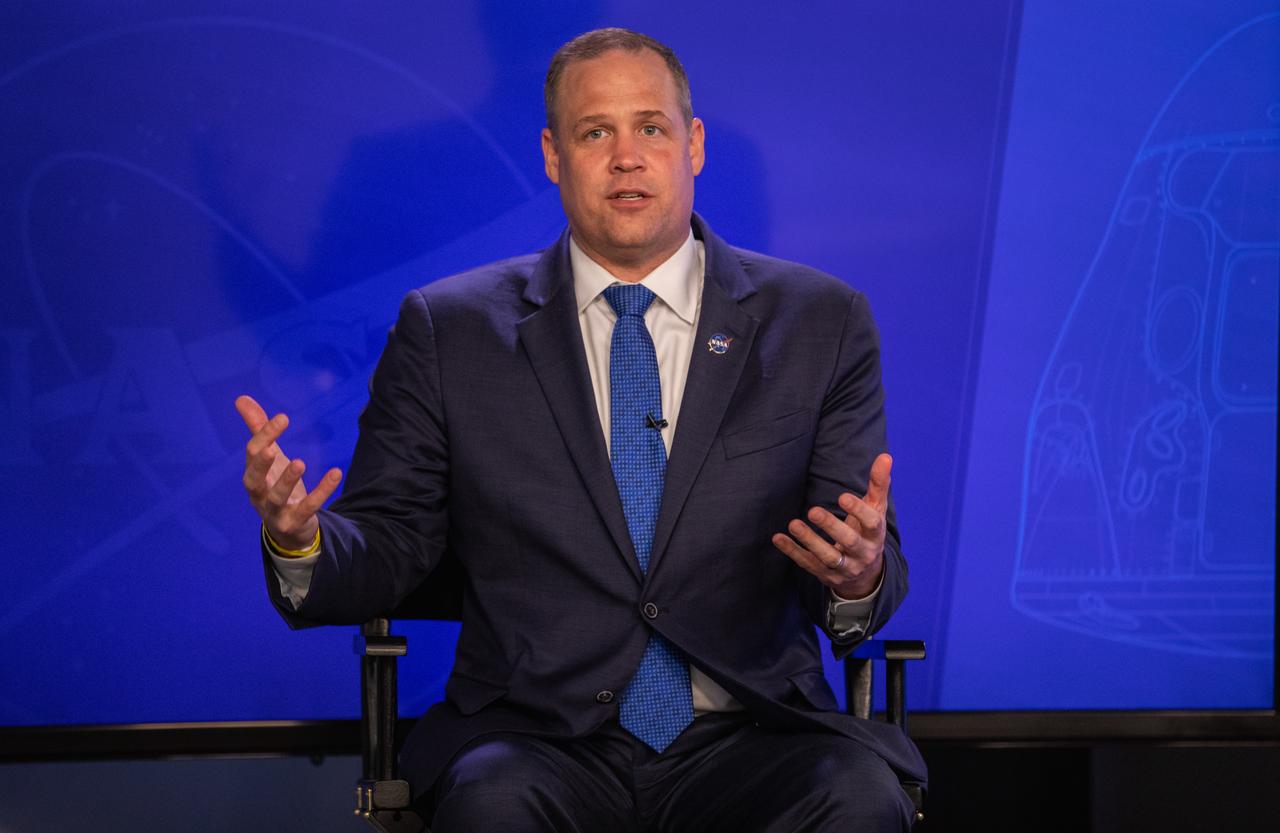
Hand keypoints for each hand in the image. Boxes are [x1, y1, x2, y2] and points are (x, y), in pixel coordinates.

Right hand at [236, 394, 342, 550]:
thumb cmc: (275, 486)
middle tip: (272, 449)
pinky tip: (336, 473)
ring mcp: (275, 511)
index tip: (284, 418)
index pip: (252, 454)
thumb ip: (257, 429)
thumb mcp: (268, 458)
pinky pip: (308, 508)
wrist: (288, 530)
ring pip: (277, 498)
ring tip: (300, 462)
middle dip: (261, 466)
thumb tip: (241, 398)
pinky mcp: (294, 523)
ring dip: (287, 481)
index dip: (265, 436)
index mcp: (252, 475)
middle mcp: (258, 495)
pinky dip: (321, 492)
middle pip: (254, 480)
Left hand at [771, 453, 891, 598]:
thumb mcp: (876, 509)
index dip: (858, 511)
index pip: (872, 524)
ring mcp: (845, 568)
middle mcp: (863, 554)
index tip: (842, 497)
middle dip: (831, 527)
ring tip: (793, 523)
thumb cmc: (868, 532)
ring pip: (827, 557)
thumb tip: (885, 456)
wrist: (866, 575)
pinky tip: (778, 538)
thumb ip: (878, 484)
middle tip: (813, 511)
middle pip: (849, 542)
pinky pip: (808, 564)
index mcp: (876, 535)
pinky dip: (793, 551)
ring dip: (809, 541)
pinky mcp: (826, 576)